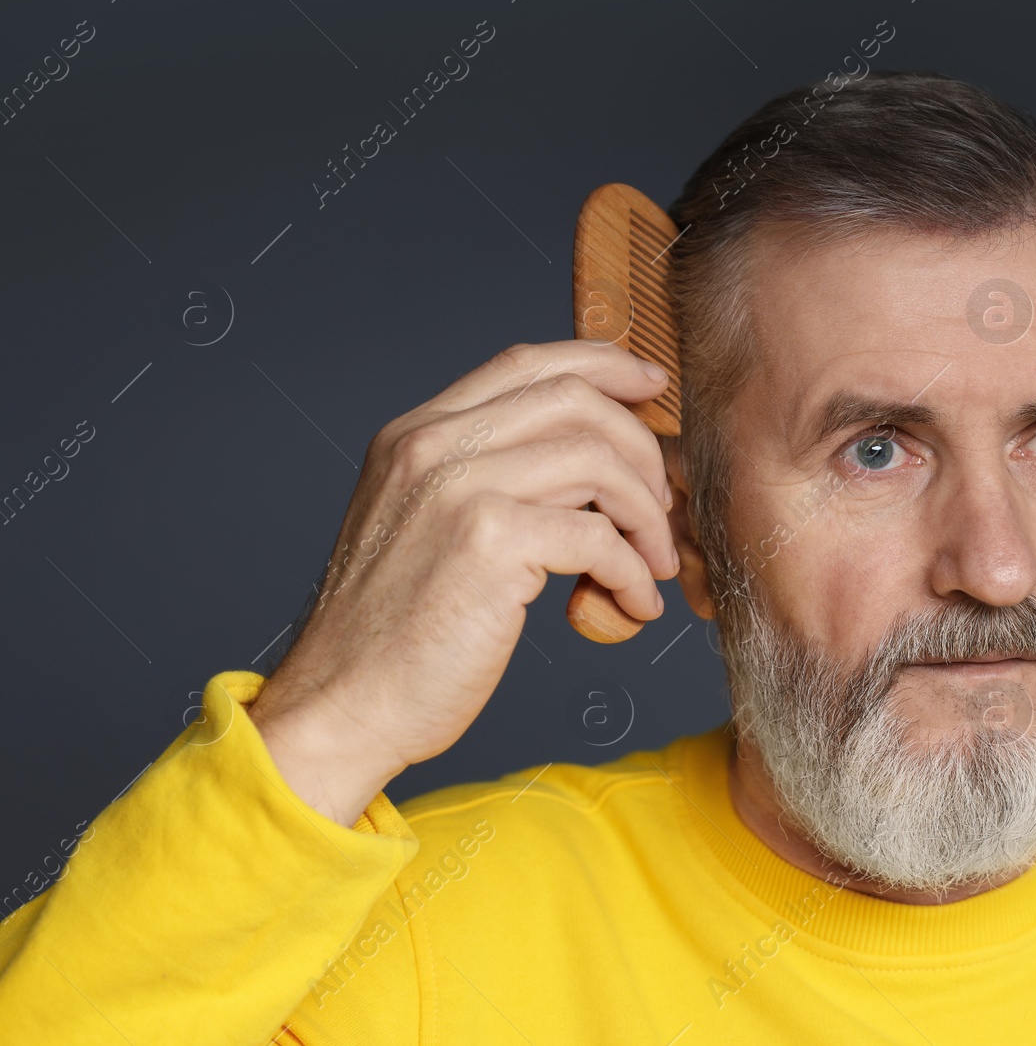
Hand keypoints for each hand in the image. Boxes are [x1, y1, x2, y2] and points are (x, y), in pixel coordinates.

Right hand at [248, 340, 678, 824]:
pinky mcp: (490, 543)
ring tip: (653, 566)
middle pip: (575, 401)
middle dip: (641, 450)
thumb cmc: (393, 635)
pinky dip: (634, 574)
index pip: (526, 363)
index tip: (652, 387)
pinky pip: (600, 538)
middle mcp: (432, 446)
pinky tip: (634, 606)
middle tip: (661, 508)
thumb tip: (590, 466)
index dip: (602, 364)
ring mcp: (458, 489)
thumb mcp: (425, 526)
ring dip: (646, 517)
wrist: (339, 706)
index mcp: (414, 433)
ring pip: (598, 462)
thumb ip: (486, 480)